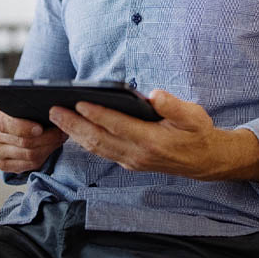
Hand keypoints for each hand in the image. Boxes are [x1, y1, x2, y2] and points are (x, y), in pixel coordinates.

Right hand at [0, 104, 67, 173]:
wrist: (6, 118)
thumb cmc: (17, 106)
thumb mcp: (18, 99)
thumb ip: (28, 101)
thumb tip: (51, 108)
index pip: (5, 124)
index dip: (24, 128)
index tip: (40, 128)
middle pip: (23, 142)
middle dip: (47, 137)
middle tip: (62, 130)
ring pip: (29, 156)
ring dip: (49, 147)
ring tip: (60, 137)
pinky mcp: (2, 164)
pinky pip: (29, 165)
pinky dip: (44, 157)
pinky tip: (51, 147)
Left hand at [48, 89, 258, 182]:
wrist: (205, 161)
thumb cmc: (197, 133)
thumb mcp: (194, 115)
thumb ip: (174, 105)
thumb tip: (153, 95)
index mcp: (152, 140)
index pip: (118, 125)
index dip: (97, 114)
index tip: (79, 101)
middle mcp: (137, 153)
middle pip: (99, 139)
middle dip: (74, 124)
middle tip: (53, 109)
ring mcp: (131, 160)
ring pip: (96, 147)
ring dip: (74, 133)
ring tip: (56, 117)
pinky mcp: (129, 162)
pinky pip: (102, 152)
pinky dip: (84, 140)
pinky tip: (73, 129)